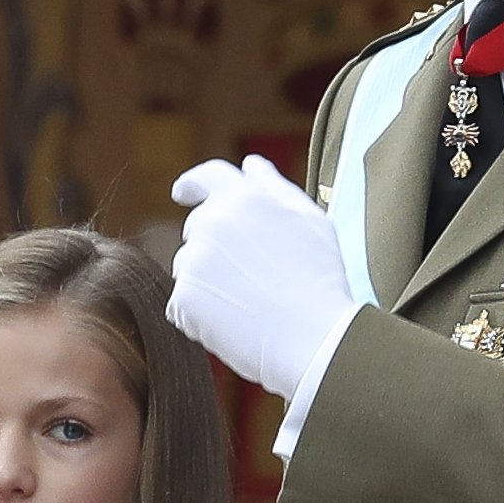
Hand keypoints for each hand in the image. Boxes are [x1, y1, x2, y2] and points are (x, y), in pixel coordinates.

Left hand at [168, 155, 358, 398]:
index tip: (182, 192)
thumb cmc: (320, 280)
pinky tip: (236, 322)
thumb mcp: (310, 219)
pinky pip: (182, 304)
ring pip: (188, 266)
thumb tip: (249, 165)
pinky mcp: (184, 298)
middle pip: (197, 227)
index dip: (192, 184)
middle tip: (248, 274)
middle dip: (213, 245)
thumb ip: (274, 186)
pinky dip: (201, 314)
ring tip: (249, 301)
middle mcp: (212, 222)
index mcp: (243, 197)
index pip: (206, 177)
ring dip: (208, 280)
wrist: (314, 337)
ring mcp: (194, 261)